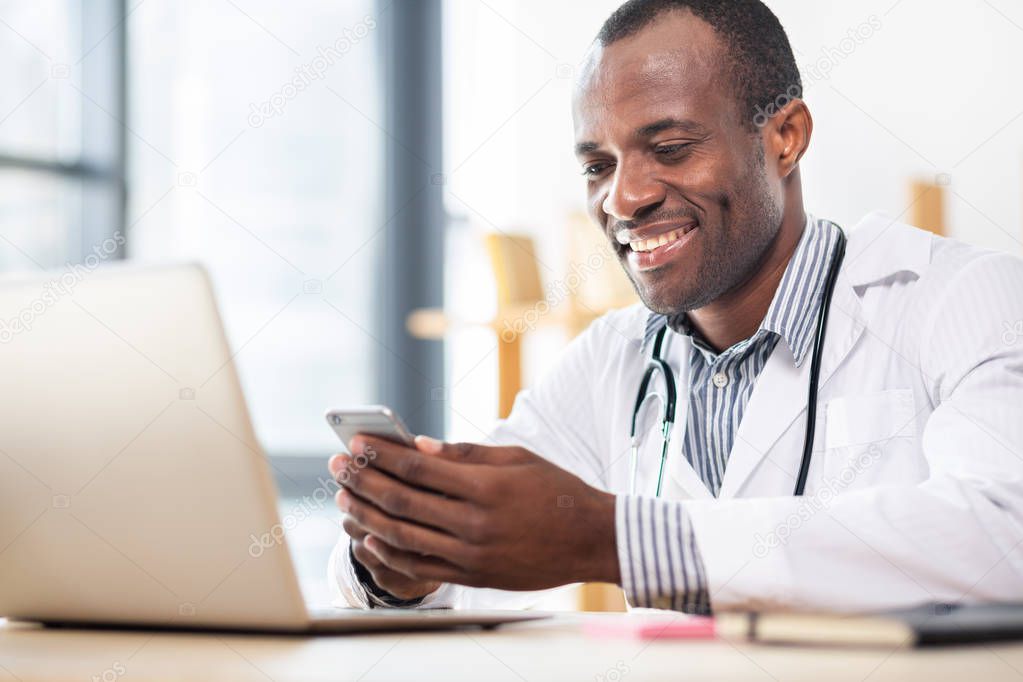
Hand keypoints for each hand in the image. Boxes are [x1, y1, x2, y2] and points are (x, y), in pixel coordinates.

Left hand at [331, 435, 619, 590]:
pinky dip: (390, 554)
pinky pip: (420, 568)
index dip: (381, 455)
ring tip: (343, 499)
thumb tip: (418, 447)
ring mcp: (472, 554)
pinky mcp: (474, 575)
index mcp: (486, 486)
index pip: (418, 468)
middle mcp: (475, 522)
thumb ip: (465, 454)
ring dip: (367, 517)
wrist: (591, 540)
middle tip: (336, 466)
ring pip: (403, 536)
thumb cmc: (556, 491)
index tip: (356, 443)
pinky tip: (370, 537)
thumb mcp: (517, 459)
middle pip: (402, 501)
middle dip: (363, 481)